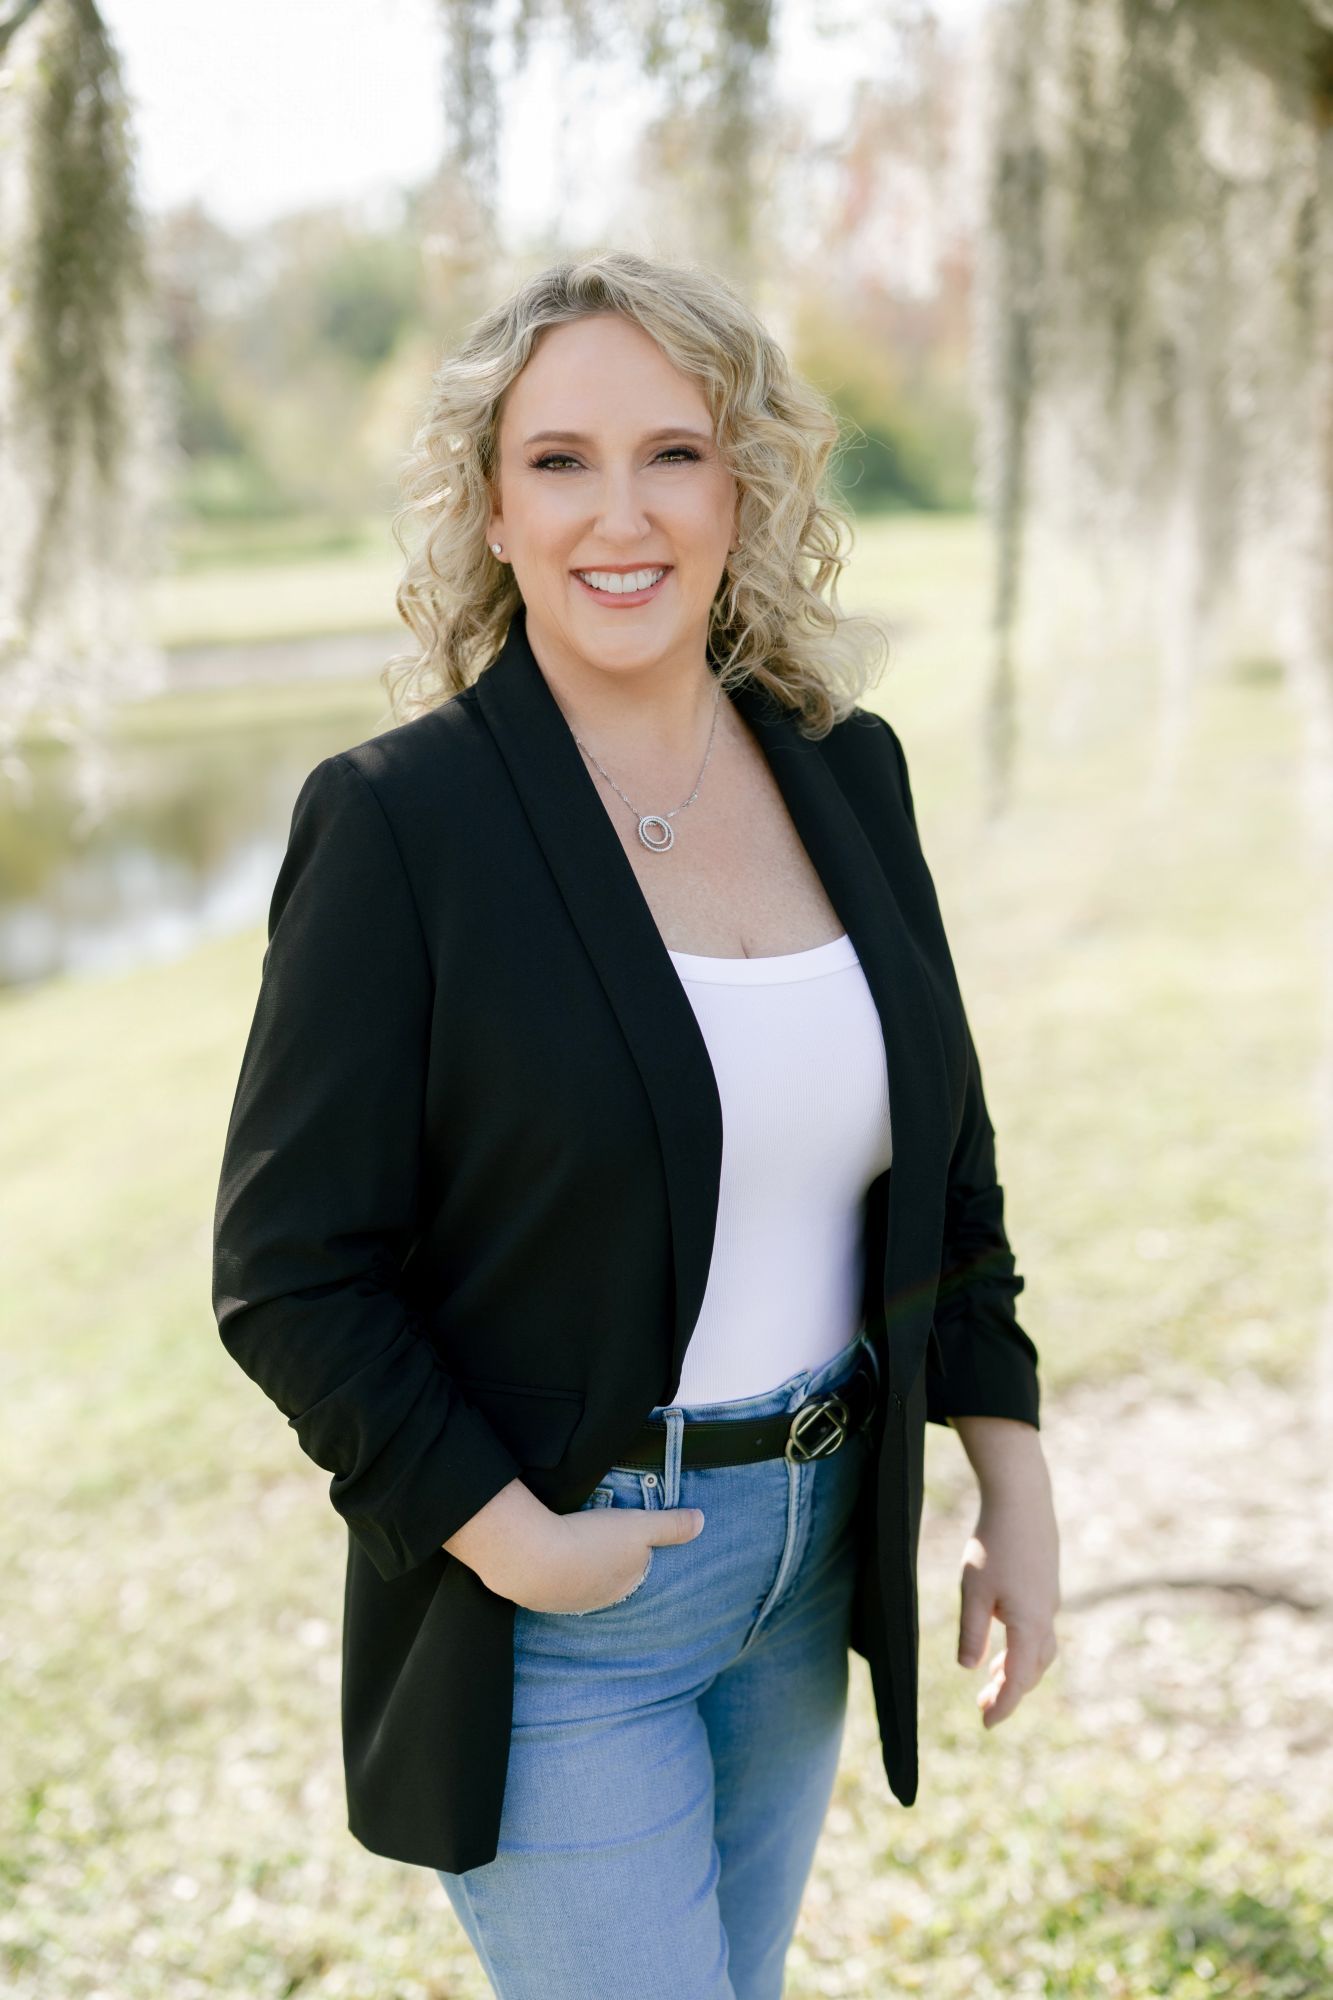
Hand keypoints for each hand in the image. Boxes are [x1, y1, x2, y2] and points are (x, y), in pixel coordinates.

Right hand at [497, 1501, 704, 1614]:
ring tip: (571, 1545)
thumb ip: (671, 1525)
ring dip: (576, 1567)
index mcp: (624, 1585)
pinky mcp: (537, 1596)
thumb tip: (702, 1522)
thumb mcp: (640, 1526)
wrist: (533, 1557)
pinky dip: (550, 1569)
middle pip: (606, 1581)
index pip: (635, 1573)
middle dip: (604, 1565)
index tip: (625, 1541)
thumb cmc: (592, 1541)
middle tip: (598, 1541)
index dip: (633, 1556)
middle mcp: (597, 1600)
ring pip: (577, 1584)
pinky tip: (546, 1554)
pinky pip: (549, 1583)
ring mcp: (565, 1602)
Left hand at [957, 1473, 1060, 1727]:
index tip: (986, 1724)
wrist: (1022, 1501)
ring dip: (1018, 1668)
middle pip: (1033, 1669)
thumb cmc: (994, 1545)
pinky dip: (1023, 1646)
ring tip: (993, 1678)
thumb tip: (969, 1668)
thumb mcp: (974, 1591)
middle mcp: (1046, 1618)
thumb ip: (972, 1632)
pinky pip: (1039, 1629)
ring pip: (1039, 1650)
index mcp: (1029, 1625)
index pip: (1017, 1679)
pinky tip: (1005, 1637)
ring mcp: (1050, 1601)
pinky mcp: (1046, 1585)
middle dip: (1010, 1691)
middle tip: (984, 1706)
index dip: (1003, 1705)